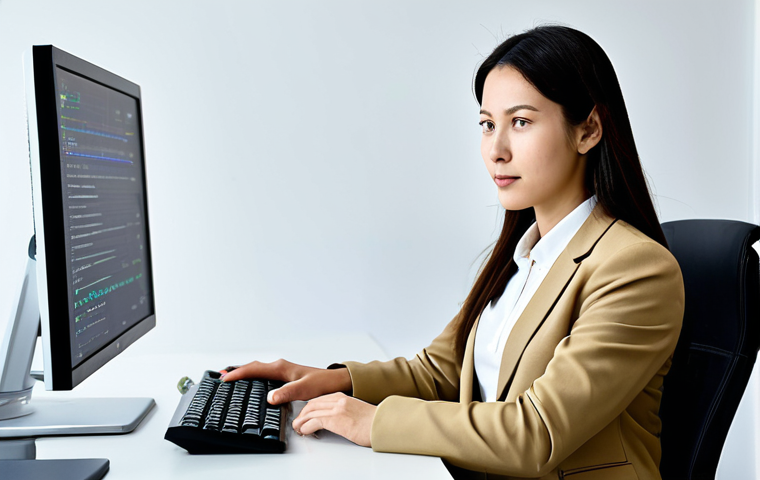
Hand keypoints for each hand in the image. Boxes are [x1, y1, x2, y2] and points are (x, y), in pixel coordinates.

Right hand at [219, 359, 351, 403]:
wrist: (336, 381)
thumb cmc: (322, 383)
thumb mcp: (305, 389)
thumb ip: (287, 393)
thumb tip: (269, 398)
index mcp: (281, 368)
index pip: (254, 369)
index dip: (238, 374)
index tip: (224, 379)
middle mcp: (279, 367)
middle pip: (252, 367)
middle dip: (235, 371)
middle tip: (219, 377)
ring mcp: (281, 371)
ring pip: (257, 370)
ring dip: (243, 373)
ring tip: (229, 379)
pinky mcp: (284, 377)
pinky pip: (263, 375)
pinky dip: (252, 377)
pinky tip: (250, 384)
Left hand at [292, 392, 375, 446]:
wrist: (383, 424)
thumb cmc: (374, 422)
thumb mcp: (357, 412)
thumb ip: (345, 412)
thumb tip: (338, 421)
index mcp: (343, 397)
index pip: (320, 399)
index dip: (309, 408)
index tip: (305, 414)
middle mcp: (338, 400)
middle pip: (312, 404)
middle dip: (302, 413)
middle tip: (298, 422)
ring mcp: (336, 409)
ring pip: (310, 412)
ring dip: (301, 421)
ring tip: (298, 428)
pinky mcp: (335, 419)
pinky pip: (314, 421)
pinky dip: (306, 426)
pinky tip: (304, 431)